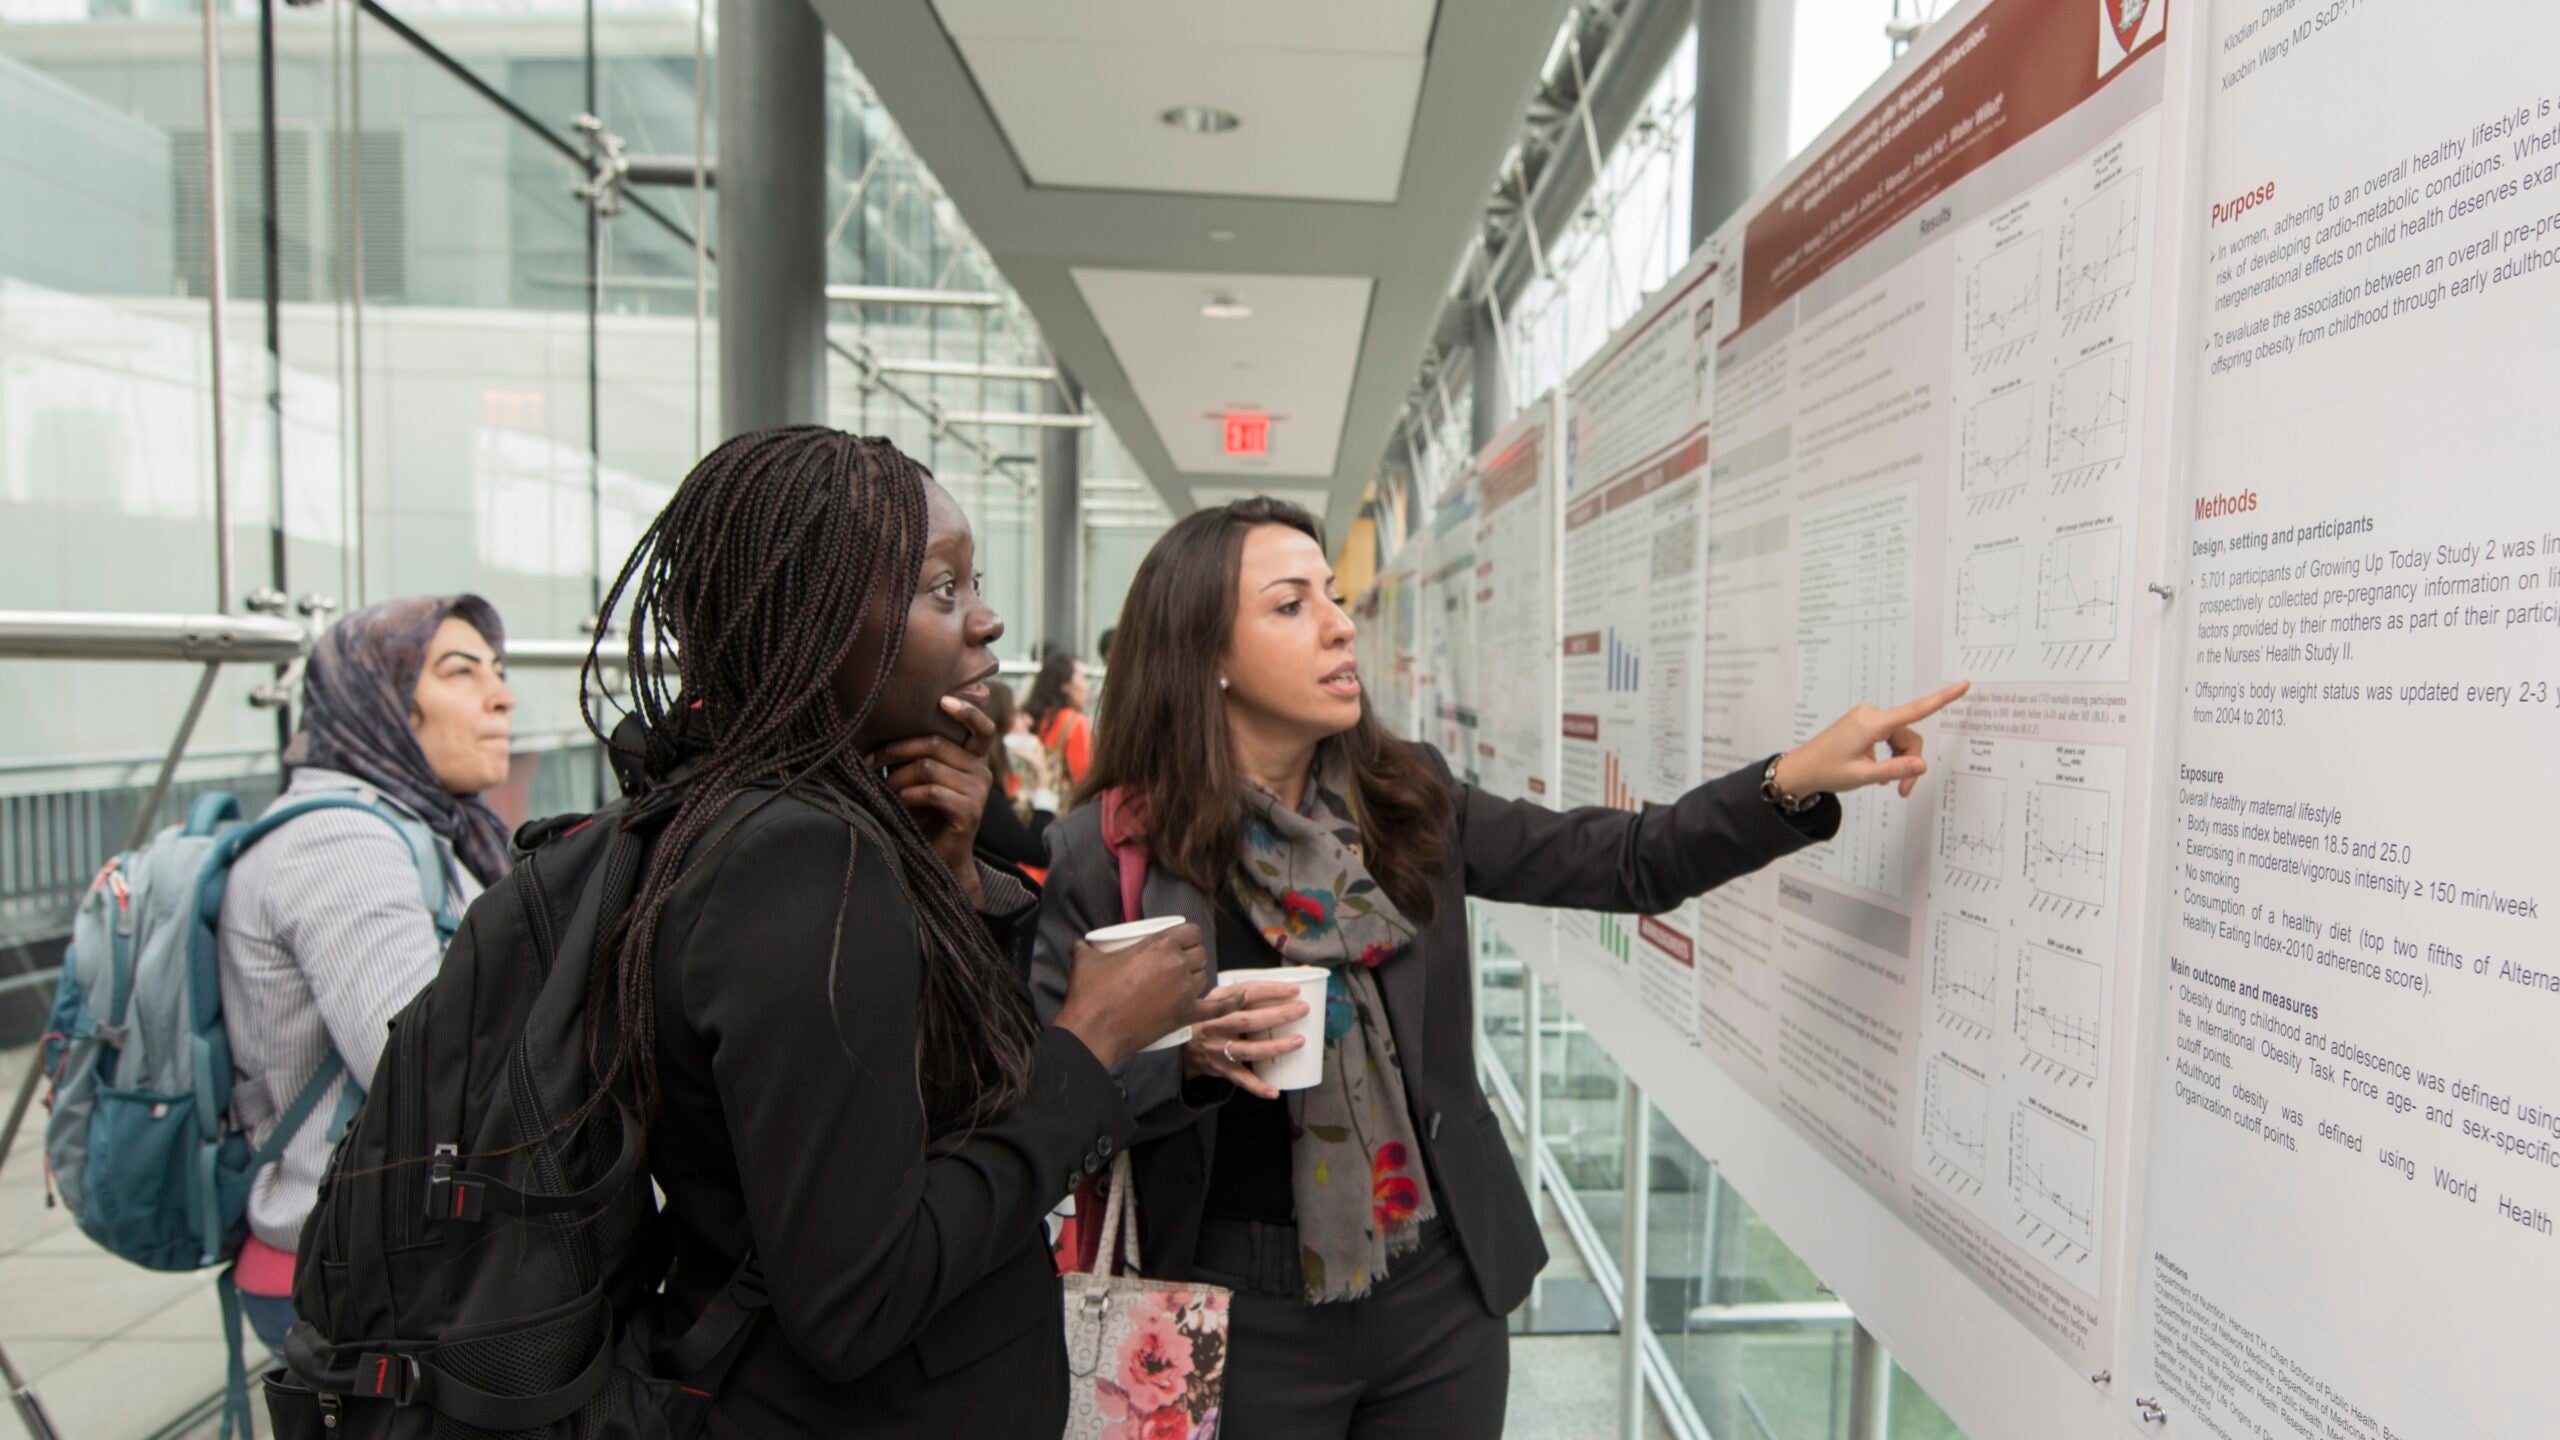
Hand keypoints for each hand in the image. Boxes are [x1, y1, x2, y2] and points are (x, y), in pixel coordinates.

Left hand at [873, 695, 997, 902]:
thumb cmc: (923, 814)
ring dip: (897, 778)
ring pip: (928, 767)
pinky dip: (907, 795)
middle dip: (896, 749)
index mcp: (973, 758)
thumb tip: (883, 725)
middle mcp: (981, 771)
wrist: (939, 859)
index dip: (966, 711)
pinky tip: (898, 803)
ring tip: (885, 789)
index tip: (942, 699)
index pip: (981, 728)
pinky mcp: (970, 812)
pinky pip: (931, 792)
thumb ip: (918, 754)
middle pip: (936, 743)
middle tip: (869, 760)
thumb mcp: (922, 778)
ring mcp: (979, 791)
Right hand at [1052, 924, 1229, 1068]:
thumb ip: (1086, 946)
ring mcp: (1184, 991)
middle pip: (1199, 954)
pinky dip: (1232, 1002)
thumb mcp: (1085, 959)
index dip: (1188, 936)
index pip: (1190, 932)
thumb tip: (1083, 944)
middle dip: (1192, 957)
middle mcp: (1177, 964)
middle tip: (1177, 965)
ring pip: (1205, 976)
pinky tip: (1242, 996)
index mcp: (1159, 944)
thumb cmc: (1090, 994)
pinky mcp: (1186, 1015)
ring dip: (1198, 977)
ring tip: (1184, 982)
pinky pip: (1217, 1007)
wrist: (1093, 1030)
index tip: (1180, 943)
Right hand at [1179, 982, 1315, 1100]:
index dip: (1270, 990)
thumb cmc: (1215, 1017)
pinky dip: (1257, 1087)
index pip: (1245, 993)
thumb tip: (1305, 973)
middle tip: (1303, 1009)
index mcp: (1218, 1002)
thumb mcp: (1225, 998)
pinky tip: (1274, 1091)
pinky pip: (1241, 1079)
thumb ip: (1257, 989)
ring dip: (1275, 1047)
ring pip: (1248, 1050)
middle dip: (1278, 1015)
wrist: (1184, 1044)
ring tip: (1299, 1041)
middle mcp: (1215, 1025)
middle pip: (1248, 1020)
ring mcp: (1218, 1048)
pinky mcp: (1221, 1069)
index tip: (1294, 989)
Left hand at [1775, 681, 1969, 800]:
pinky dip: (1889, 755)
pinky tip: (1876, 770)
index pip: (1915, 710)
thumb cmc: (1827, 771)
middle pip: (1908, 736)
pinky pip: (1889, 737)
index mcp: (1871, 723)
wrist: (1801, 769)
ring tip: (1885, 783)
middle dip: (1909, 762)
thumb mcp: (1864, 776)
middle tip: (1903, 791)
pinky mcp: (1864, 722)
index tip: (1962, 685)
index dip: (1942, 698)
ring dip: (1899, 761)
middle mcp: (1871, 714)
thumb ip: (1896, 770)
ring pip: (1900, 739)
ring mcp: (1866, 717)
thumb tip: (1922, 764)